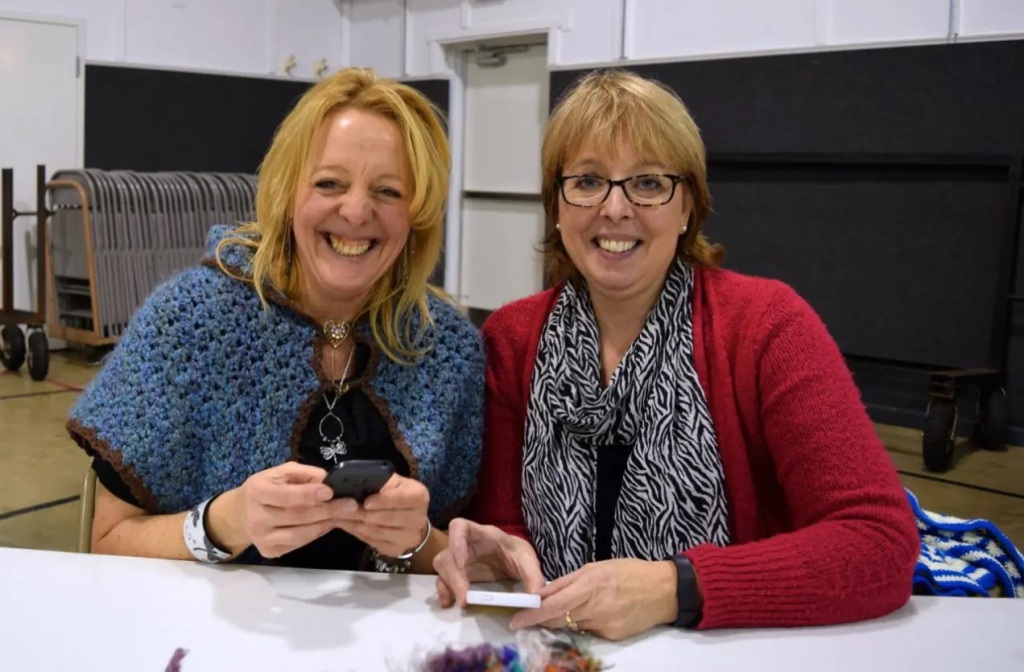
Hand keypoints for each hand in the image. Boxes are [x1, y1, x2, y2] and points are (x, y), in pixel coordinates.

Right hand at [216, 462, 349, 557]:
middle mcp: (256, 517)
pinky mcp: (269, 551)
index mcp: (257, 492)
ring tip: (343, 515)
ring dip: (325, 524)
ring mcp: (262, 538)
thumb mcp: (281, 472)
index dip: (308, 494)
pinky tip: (327, 524)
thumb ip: (304, 474)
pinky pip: (298, 543)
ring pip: (300, 534)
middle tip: (350, 505)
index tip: (330, 492)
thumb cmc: (267, 487)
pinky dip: (316, 533)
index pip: (285, 495)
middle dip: (327, 510)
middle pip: (297, 516)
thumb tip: (327, 480)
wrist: (241, 513)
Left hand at [333, 474, 430, 557]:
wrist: (409, 517)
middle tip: (341, 509)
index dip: (384, 500)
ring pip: (378, 532)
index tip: (366, 502)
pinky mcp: (398, 549)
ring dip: (356, 524)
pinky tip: (347, 525)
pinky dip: (358, 533)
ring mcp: (410, 537)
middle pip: (388, 518)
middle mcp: (419, 519)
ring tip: (338, 517)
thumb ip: (378, 482)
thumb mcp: (391, 482)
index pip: (401, 498)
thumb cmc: (397, 494)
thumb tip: (354, 485)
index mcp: (419, 496)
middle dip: (362, 513)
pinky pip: (374, 542)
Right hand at [433, 518, 545, 607]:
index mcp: (482, 535)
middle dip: (454, 576)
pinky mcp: (458, 575)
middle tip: (465, 597)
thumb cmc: (517, 554)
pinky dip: (444, 592)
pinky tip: (449, 603)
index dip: (455, 541)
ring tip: (461, 602)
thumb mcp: (528, 561)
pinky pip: (443, 581)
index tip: (462, 562)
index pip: (459, 526)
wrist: (513, 561)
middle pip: (447, 554)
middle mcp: (465, 546)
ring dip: (448, 585)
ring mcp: (459, 560)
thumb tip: (537, 597)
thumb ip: (533, 576)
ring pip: (442, 567)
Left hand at [509, 559, 678, 641]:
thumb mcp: (596, 567)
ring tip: (578, 606)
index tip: (516, 620)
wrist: (665, 590)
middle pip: (558, 620)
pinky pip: (590, 631)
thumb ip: (567, 581)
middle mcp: (596, 606)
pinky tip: (599, 613)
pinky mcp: (613, 636)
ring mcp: (605, 624)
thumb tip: (541, 592)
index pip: (554, 604)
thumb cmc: (629, 572)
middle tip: (529, 618)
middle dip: (542, 620)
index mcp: (590, 584)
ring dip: (566, 619)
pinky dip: (586, 623)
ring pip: (573, 626)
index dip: (533, 614)